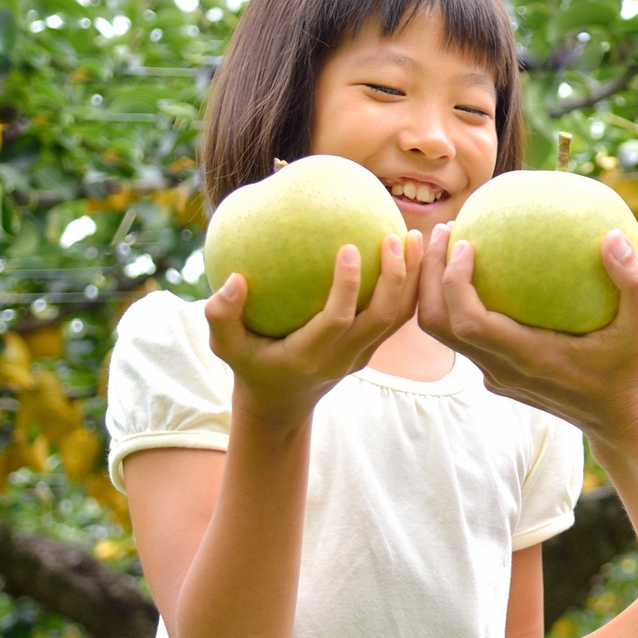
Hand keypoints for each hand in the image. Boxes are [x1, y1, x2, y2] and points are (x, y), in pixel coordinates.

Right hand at [206, 230, 423, 424]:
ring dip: (413, 278)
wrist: (281, 400)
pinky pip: (400, 316)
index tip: (349, 247)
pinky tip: (410, 251)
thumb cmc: (251, 363)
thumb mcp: (226, 347)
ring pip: (401, 317)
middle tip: (394, 236)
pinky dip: (411, 285)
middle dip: (395, 278)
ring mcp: (363, 353)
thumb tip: (235, 279)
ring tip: (415, 236)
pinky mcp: (373, 347)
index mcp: (310, 354)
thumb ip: (222, 315)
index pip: (339, 320)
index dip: (347, 287)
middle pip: (384, 318)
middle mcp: (344, 356)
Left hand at [415, 223, 637, 441]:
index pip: (468, 322)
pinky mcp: (499, 374)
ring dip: (435, 287)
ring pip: (442, 332)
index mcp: (528, 357)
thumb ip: (635, 282)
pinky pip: (463, 335)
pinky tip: (481, 270)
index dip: (453, 282)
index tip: (465, 243)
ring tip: (453, 244)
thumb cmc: (631, 370)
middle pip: (437, 323)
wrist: (619, 420)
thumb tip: (611, 237)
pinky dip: (455, 301)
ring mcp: (496, 374)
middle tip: (446, 229)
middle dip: (429, 275)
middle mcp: (502, 368)